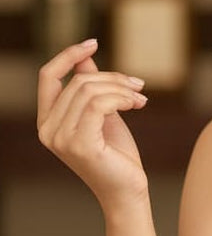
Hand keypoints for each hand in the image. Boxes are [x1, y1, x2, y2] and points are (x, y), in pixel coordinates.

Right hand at [37, 39, 148, 208]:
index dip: (68, 56)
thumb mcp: (103, 115)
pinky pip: (99, 104)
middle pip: (77, 82)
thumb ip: (91, 89)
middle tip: (138, 86)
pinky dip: (122, 98)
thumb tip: (85, 59)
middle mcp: (47, 131)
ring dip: (121, 89)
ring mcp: (61, 139)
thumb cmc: (117, 156)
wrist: (128, 192)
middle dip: (113, 78)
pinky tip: (137, 105)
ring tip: (140, 98)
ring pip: (90, 90)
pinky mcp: (80, 145)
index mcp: (47, 122)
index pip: (47, 77)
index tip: (93, 43)